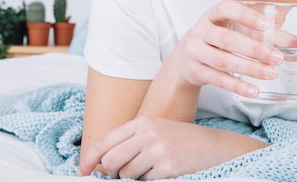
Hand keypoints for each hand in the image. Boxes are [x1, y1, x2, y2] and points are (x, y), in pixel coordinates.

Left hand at [78, 116, 264, 179]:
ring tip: (152, 168)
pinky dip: (149, 180)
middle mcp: (147, 133)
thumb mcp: (155, 130)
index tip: (82, 173)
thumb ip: (130, 141)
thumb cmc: (182, 140)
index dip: (88, 160)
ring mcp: (156, 150)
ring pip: (125, 175)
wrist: (214, 147)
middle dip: (113, 173)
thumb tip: (101, 163)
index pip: (103, 142)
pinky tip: (163, 171)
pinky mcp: (166, 167)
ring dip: (133, 178)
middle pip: (110, 161)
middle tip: (126, 173)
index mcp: (142, 121)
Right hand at [168, 0, 290, 97]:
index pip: (225, 8)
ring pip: (223, 60)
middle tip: (277, 57)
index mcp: (212, 15)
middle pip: (227, 38)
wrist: (184, 61)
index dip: (245, 15)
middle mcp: (200, 30)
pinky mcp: (195, 71)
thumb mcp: (236, 32)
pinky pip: (217, 79)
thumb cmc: (218, 41)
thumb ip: (267, 36)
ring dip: (249, 68)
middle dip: (254, 49)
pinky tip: (254, 90)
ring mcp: (195, 51)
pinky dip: (237, 85)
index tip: (266, 25)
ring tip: (271, 74)